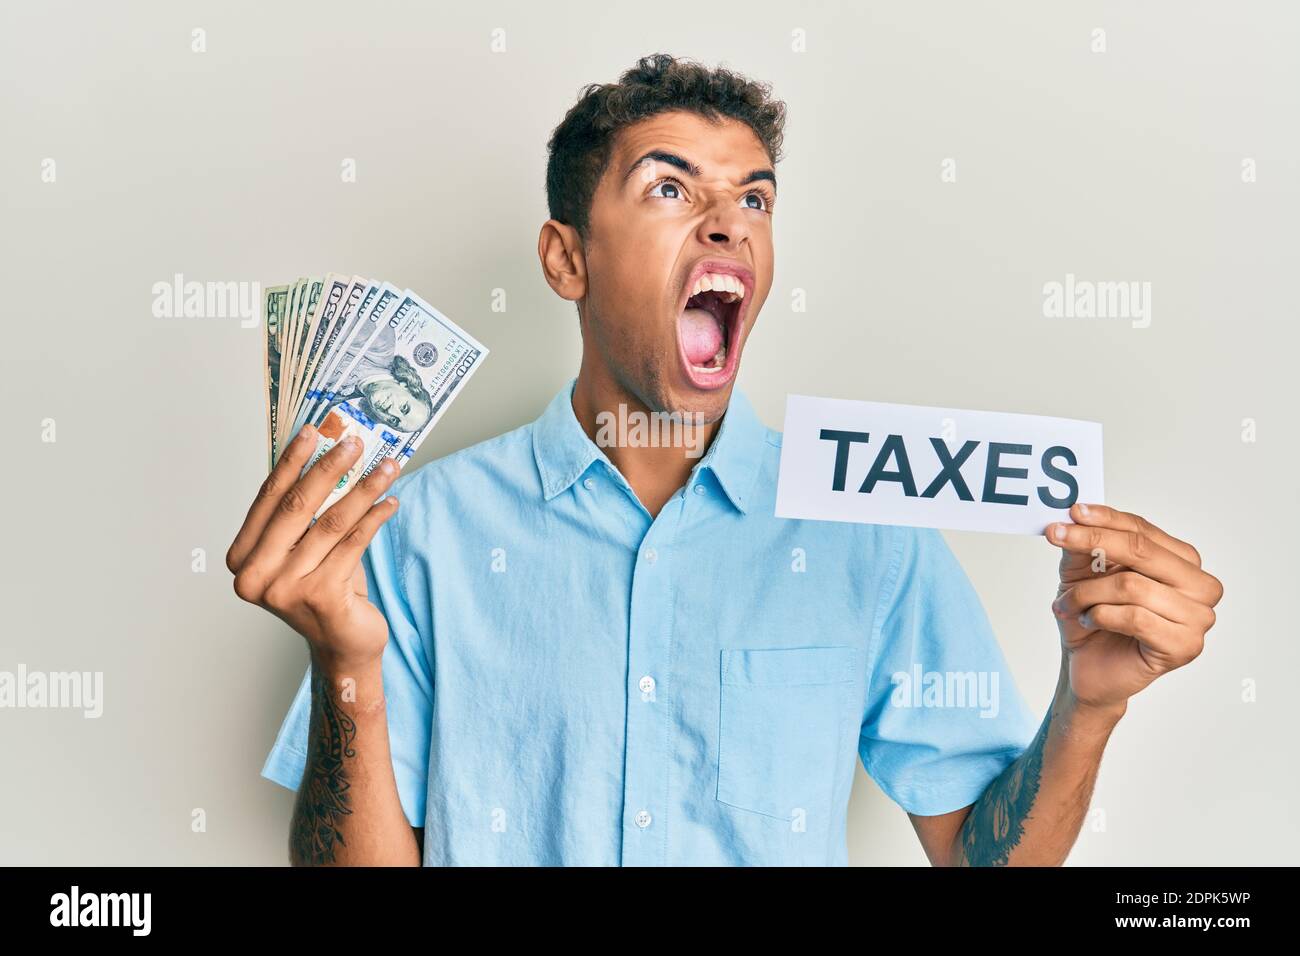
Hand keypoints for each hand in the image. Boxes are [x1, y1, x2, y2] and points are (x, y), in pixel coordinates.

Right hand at [226, 426, 399, 665]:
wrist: (343, 645)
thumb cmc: (324, 590)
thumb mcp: (305, 548)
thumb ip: (304, 511)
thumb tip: (326, 453)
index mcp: (242, 557)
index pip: (269, 498)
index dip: (292, 461)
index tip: (313, 431)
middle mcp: (255, 575)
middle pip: (297, 506)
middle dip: (329, 468)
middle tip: (355, 443)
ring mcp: (285, 589)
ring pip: (330, 523)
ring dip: (364, 490)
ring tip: (386, 468)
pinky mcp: (320, 597)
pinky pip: (353, 543)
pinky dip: (374, 519)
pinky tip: (389, 503)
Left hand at [1046, 503, 1222, 713]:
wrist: (1088, 667)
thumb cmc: (1093, 618)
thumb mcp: (1084, 572)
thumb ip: (1086, 543)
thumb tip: (1077, 515)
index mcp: (1183, 562)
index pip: (1142, 530)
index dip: (1104, 518)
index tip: (1071, 512)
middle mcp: (1200, 586)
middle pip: (1142, 550)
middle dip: (1093, 542)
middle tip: (1056, 536)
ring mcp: (1199, 618)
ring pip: (1132, 585)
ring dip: (1088, 593)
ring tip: (1069, 604)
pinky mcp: (1185, 646)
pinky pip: (1135, 617)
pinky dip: (1101, 616)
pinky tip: (1091, 622)